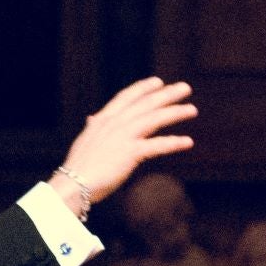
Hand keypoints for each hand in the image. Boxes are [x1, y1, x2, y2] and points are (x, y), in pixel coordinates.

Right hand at [55, 77, 197, 209]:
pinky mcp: (130, 153)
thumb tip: (91, 119)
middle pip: (145, 104)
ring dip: (175, 113)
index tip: (158, 81)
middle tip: (185, 88)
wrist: (73, 184)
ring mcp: (123, 137)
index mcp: (103, 120)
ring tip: (192, 110)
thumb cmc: (78, 167)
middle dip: (167, 94)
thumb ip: (93, 128)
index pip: (126, 97)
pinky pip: (156, 145)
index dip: (143, 88)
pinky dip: (173, 143)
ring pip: (154, 119)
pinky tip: (187, 141)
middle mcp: (114, 124)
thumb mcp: (85, 141)